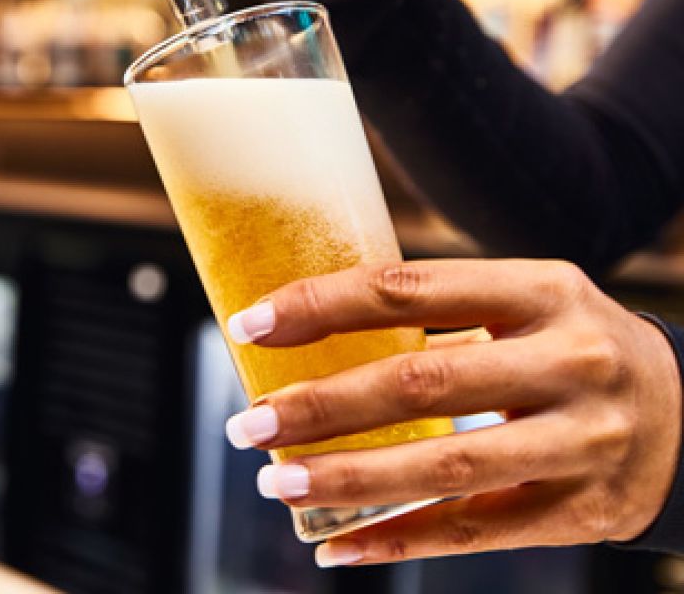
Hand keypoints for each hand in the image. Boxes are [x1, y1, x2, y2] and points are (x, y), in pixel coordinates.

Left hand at [224, 259, 681, 565]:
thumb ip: (439, 316)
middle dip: (321, 406)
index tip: (253, 325)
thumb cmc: (571, 342)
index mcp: (540, 289)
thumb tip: (320, 339)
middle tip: (249, 423)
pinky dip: (398, 541)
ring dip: (347, 479)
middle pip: (420, 384)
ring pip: (444, 468)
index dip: (322, 305)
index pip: (407, 288)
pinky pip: (477, 532)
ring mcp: (582, 439)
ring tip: (275, 480)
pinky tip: (337, 545)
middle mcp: (567, 359)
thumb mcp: (524, 304)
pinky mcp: (584, 509)